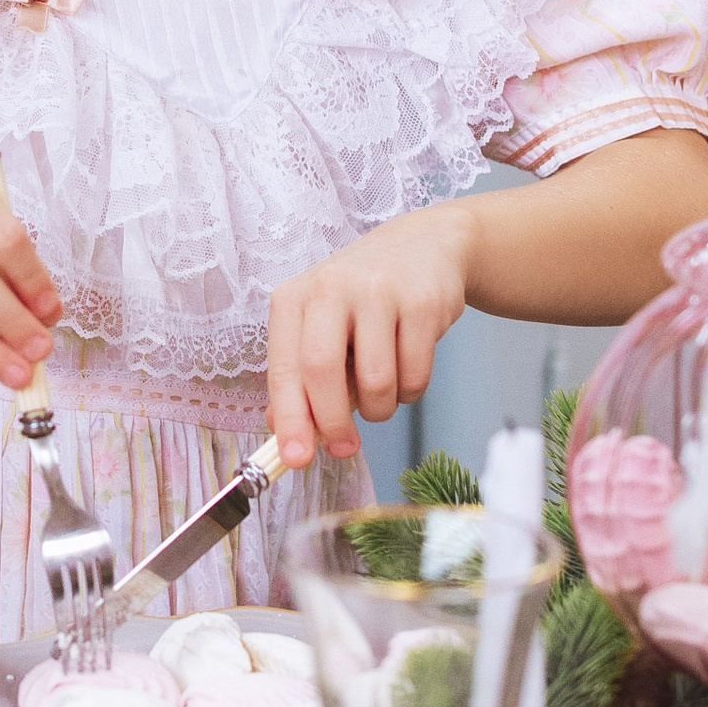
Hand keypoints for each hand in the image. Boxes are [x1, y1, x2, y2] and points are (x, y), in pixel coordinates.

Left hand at [266, 201, 475, 466]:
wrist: (424, 246)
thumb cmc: (361, 299)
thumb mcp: (319, 326)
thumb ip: (299, 376)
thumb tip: (283, 431)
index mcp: (294, 298)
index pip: (285, 367)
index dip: (290, 418)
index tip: (295, 459)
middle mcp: (330, 288)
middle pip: (321, 372)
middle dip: (333, 423)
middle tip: (343, 448)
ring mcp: (378, 292)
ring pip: (375, 382)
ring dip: (379, 408)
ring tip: (381, 392)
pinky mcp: (422, 302)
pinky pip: (416, 375)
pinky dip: (411, 391)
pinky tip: (407, 369)